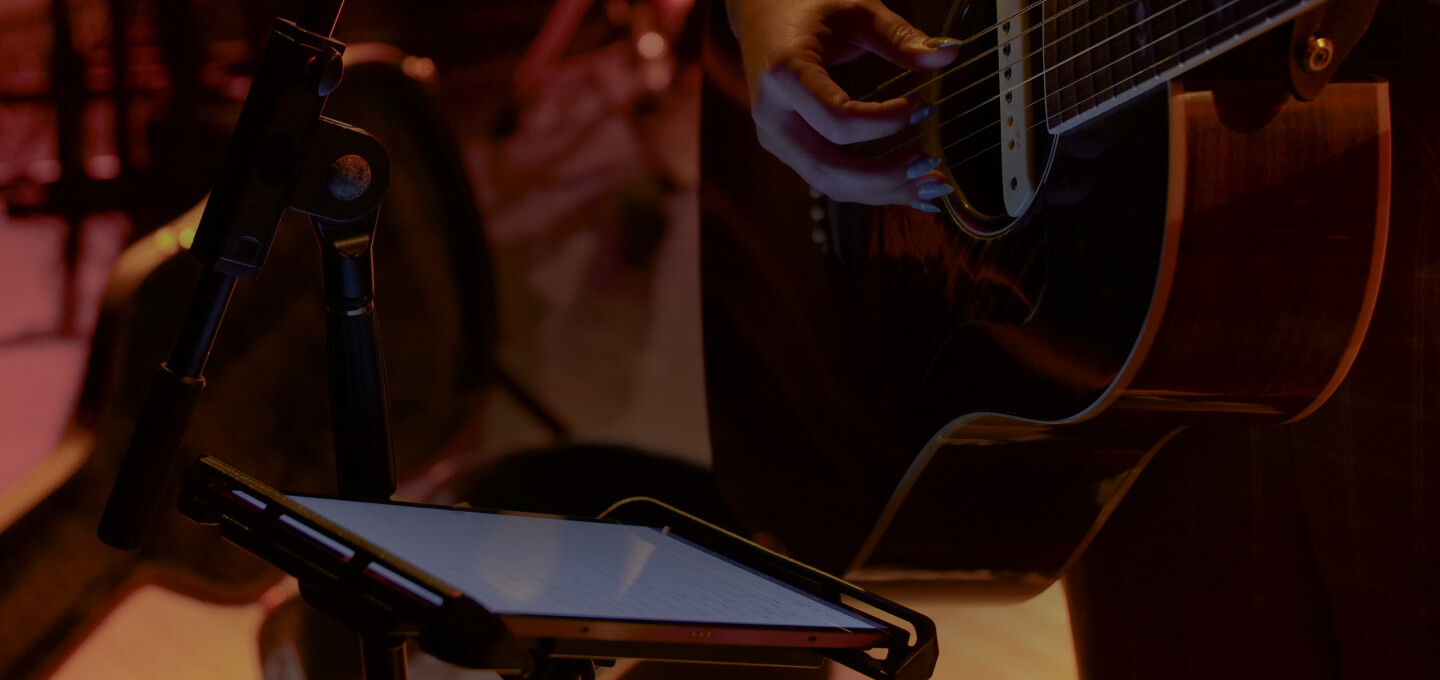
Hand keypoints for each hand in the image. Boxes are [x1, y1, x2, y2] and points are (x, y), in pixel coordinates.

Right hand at [726, 0, 959, 209]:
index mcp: (784, 74)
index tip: (924, 108)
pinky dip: (868, 189)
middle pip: (827, 168)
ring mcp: (775, 138)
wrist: (761, 16)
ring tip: (929, 188)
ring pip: (828, 184)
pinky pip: (827, 179)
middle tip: (933, 172)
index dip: (885, 123)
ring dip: (881, 192)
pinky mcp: (785, 149)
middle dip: (884, 177)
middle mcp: (772, 115)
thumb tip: (949, 53)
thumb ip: (900, 36)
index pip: (837, 120)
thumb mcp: (855, 11)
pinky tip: (906, 188)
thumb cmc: (809, 7)